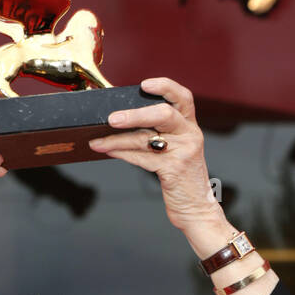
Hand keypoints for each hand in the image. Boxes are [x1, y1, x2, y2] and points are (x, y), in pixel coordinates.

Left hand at [88, 76, 227, 237]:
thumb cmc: (182, 180)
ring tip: (97, 140)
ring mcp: (183, 152)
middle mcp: (190, 135)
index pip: (183, 97)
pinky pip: (142, 158)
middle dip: (134, 114)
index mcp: (190, 126)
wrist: (196, 210)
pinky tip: (108, 150)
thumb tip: (123, 122)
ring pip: (146, 139)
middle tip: (111, 118)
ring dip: (117, 139)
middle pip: (163, 114)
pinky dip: (122, 153)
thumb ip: (161, 135)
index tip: (144, 84)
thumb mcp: (177, 151)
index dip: (165, 86)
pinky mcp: (173, 170)